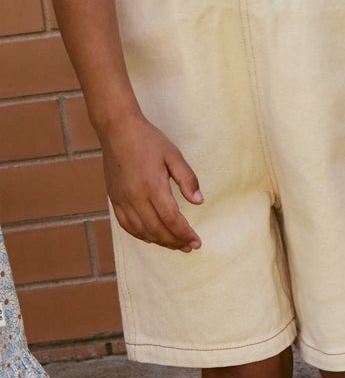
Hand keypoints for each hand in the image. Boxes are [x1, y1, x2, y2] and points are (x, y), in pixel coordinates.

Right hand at [100, 111, 201, 252]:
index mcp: (152, 185)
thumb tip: (199, 202)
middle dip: (175, 241)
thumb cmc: (149, 140)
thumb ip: (187, 179)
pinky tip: (153, 237)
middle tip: (190, 247)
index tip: (196, 241)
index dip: (184, 233)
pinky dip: (141, 235)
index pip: (171, 219)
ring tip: (176, 245)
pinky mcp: (114, 199)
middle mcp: (134, 196)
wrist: (118, 130)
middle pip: (156, 229)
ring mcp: (121, 199)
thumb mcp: (174, 155)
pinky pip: (126, 225)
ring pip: (141, 231)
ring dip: (160, 241)